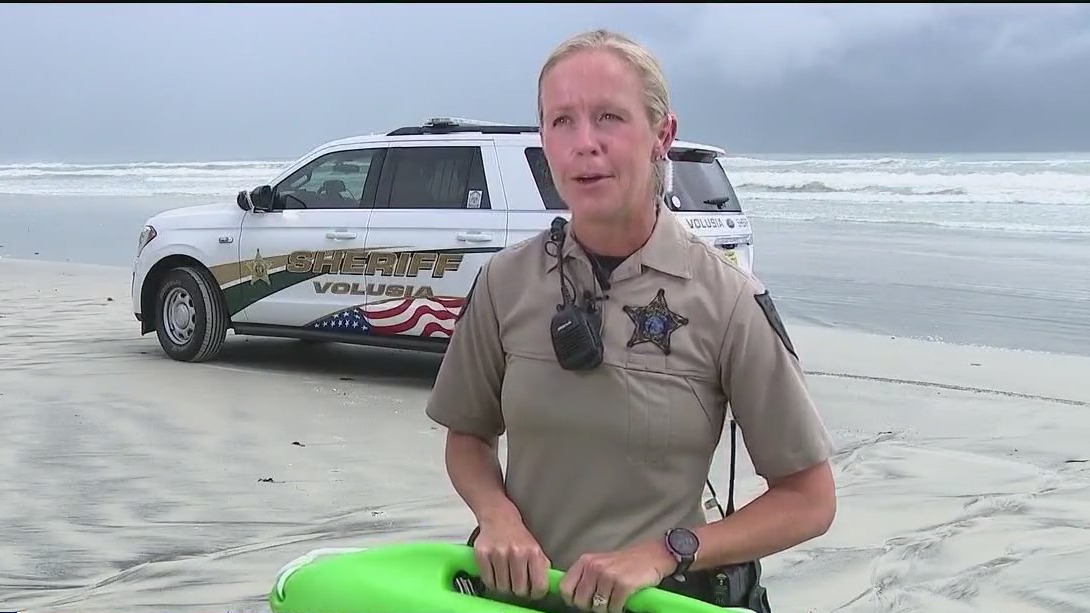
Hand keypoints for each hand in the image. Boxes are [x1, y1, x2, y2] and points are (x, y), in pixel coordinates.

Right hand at [472, 517, 550, 599]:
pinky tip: (495, 573)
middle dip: (518, 590)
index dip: (536, 593)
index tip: (533, 592)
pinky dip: (491, 581)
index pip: (539, 586)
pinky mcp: (482, 554)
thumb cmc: (518, 536)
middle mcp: (516, 553)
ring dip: (504, 586)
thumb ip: (542, 567)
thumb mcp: (536, 548)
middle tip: (517, 583)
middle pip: (519, 590)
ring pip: (502, 587)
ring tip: (505, 576)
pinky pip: (488, 581)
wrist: (499, 517)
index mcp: (533, 552)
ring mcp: (498, 553)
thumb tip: (544, 587)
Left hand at [559, 540, 676, 612]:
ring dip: (607, 608)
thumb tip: (571, 596)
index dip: (572, 599)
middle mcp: (594, 567)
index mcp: (585, 561)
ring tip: (614, 599)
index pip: (565, 588)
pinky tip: (623, 600)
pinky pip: (613, 608)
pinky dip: (618, 608)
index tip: (583, 601)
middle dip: (591, 606)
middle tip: (602, 601)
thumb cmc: (625, 562)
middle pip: (580, 601)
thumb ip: (585, 576)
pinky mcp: (623, 584)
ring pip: (597, 607)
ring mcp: (608, 575)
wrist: (653, 555)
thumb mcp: (600, 562)